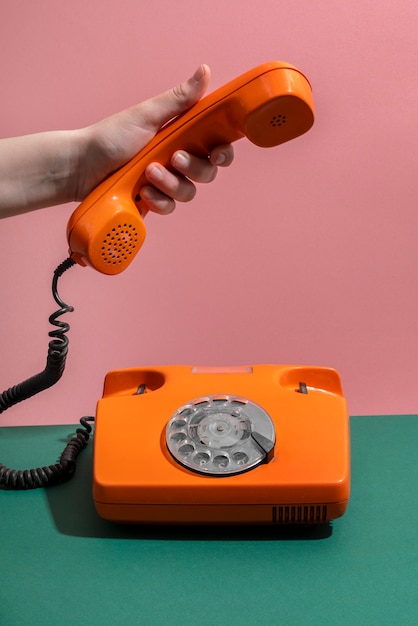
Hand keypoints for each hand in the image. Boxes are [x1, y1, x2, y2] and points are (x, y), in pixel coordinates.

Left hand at [79, 64, 233, 214]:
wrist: (81, 166)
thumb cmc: (111, 137)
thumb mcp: (147, 115)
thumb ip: (179, 99)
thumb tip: (205, 71)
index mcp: (181, 137)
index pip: (216, 147)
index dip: (223, 153)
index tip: (216, 153)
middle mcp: (177, 161)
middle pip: (207, 173)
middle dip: (194, 168)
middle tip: (174, 158)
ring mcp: (165, 183)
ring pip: (189, 192)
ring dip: (170, 184)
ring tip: (147, 174)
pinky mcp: (153, 201)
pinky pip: (170, 208)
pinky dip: (158, 201)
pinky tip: (141, 193)